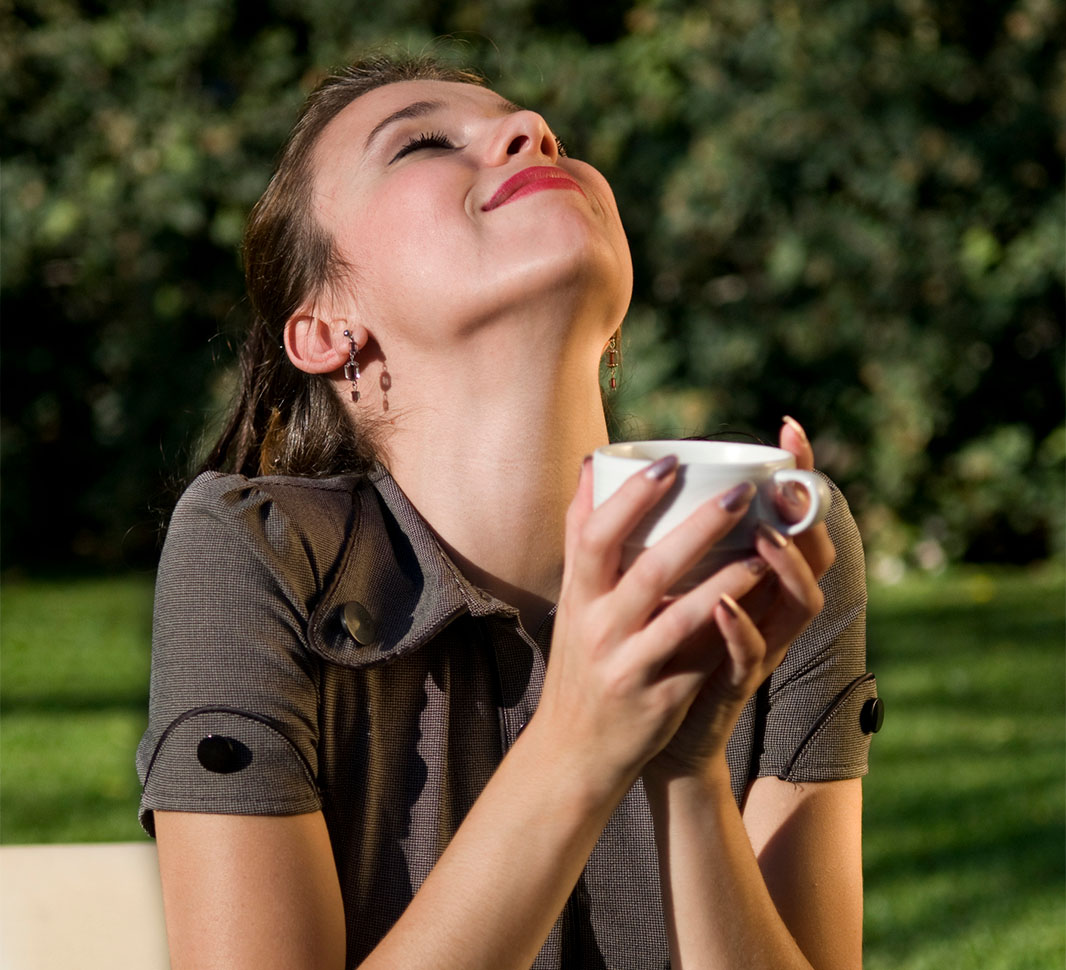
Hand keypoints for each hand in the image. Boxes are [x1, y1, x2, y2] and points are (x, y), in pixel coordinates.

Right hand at [533, 453, 771, 799]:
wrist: (573, 751)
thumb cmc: (582, 662)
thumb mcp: (573, 600)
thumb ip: (583, 537)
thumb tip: (591, 465)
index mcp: (578, 596)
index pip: (593, 535)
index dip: (630, 496)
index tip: (671, 461)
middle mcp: (597, 627)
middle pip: (645, 567)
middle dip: (696, 525)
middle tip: (740, 489)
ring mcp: (627, 664)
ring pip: (678, 613)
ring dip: (725, 573)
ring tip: (765, 539)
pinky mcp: (656, 698)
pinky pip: (698, 656)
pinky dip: (729, 623)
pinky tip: (757, 598)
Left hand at [643, 417, 835, 780]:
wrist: (633, 734)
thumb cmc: (651, 647)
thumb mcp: (656, 582)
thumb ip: (652, 532)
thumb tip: (616, 467)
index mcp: (752, 577)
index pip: (790, 519)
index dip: (798, 476)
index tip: (789, 429)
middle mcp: (765, 608)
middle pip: (813, 555)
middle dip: (807, 514)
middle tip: (790, 480)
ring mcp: (756, 647)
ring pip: (797, 604)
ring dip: (782, 567)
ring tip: (763, 536)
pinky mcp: (732, 685)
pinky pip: (749, 656)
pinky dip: (740, 628)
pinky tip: (719, 601)